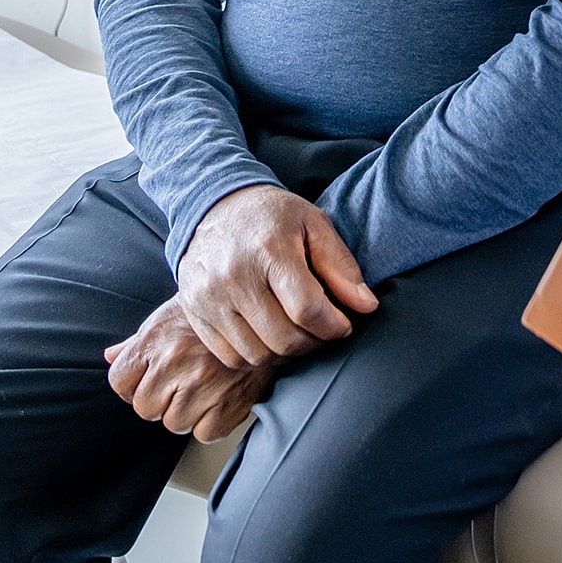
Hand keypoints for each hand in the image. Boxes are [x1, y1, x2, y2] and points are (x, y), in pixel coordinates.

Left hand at [105, 295, 277, 442]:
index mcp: (156, 338)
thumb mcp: (173, 314)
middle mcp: (174, 361)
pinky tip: (222, 396)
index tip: (150, 379)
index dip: (133, 384)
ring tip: (206, 385)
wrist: (267, 307)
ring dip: (187, 411)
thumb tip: (110, 357)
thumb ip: (139, 341)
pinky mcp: (227, 404)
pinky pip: (204, 432)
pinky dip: (212, 421)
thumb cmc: (216, 311)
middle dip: (161, 399)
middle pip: (145, 407)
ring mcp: (201, 384)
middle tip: (184, 380)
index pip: (120, 381)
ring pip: (174, 422)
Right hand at [176, 184, 377, 368]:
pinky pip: (232, 357)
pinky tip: (270, 335)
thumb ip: (340, 266)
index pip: (307, 309)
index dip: (334, 325)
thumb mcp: (313, 224)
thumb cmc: (271, 215)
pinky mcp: (195, 312)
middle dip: (314, 343)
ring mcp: (210, 297)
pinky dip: (257, 356)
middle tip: (324, 330)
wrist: (213, 205)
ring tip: (299, 333)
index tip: (344, 323)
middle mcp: (235, 276)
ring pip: (259, 354)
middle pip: (284, 339)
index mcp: (269, 249)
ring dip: (287, 353)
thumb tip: (367, 306)